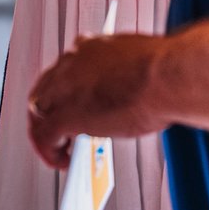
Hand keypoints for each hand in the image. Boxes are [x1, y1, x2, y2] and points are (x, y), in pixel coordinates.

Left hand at [28, 34, 166, 167]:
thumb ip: (122, 74)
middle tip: (64, 131)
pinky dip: (48, 152)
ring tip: (61, 150)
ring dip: (46, 132)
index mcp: (90, 47)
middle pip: (45, 89)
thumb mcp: (138, 62)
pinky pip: (44, 137)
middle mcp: (72, 63)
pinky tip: (63, 162)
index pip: (67, 68)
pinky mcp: (65, 115)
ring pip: (38, 112)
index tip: (77, 102)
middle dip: (50, 110)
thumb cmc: (165, 69)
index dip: (68, 89)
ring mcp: (65, 88)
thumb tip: (127, 91)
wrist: (169, 76)